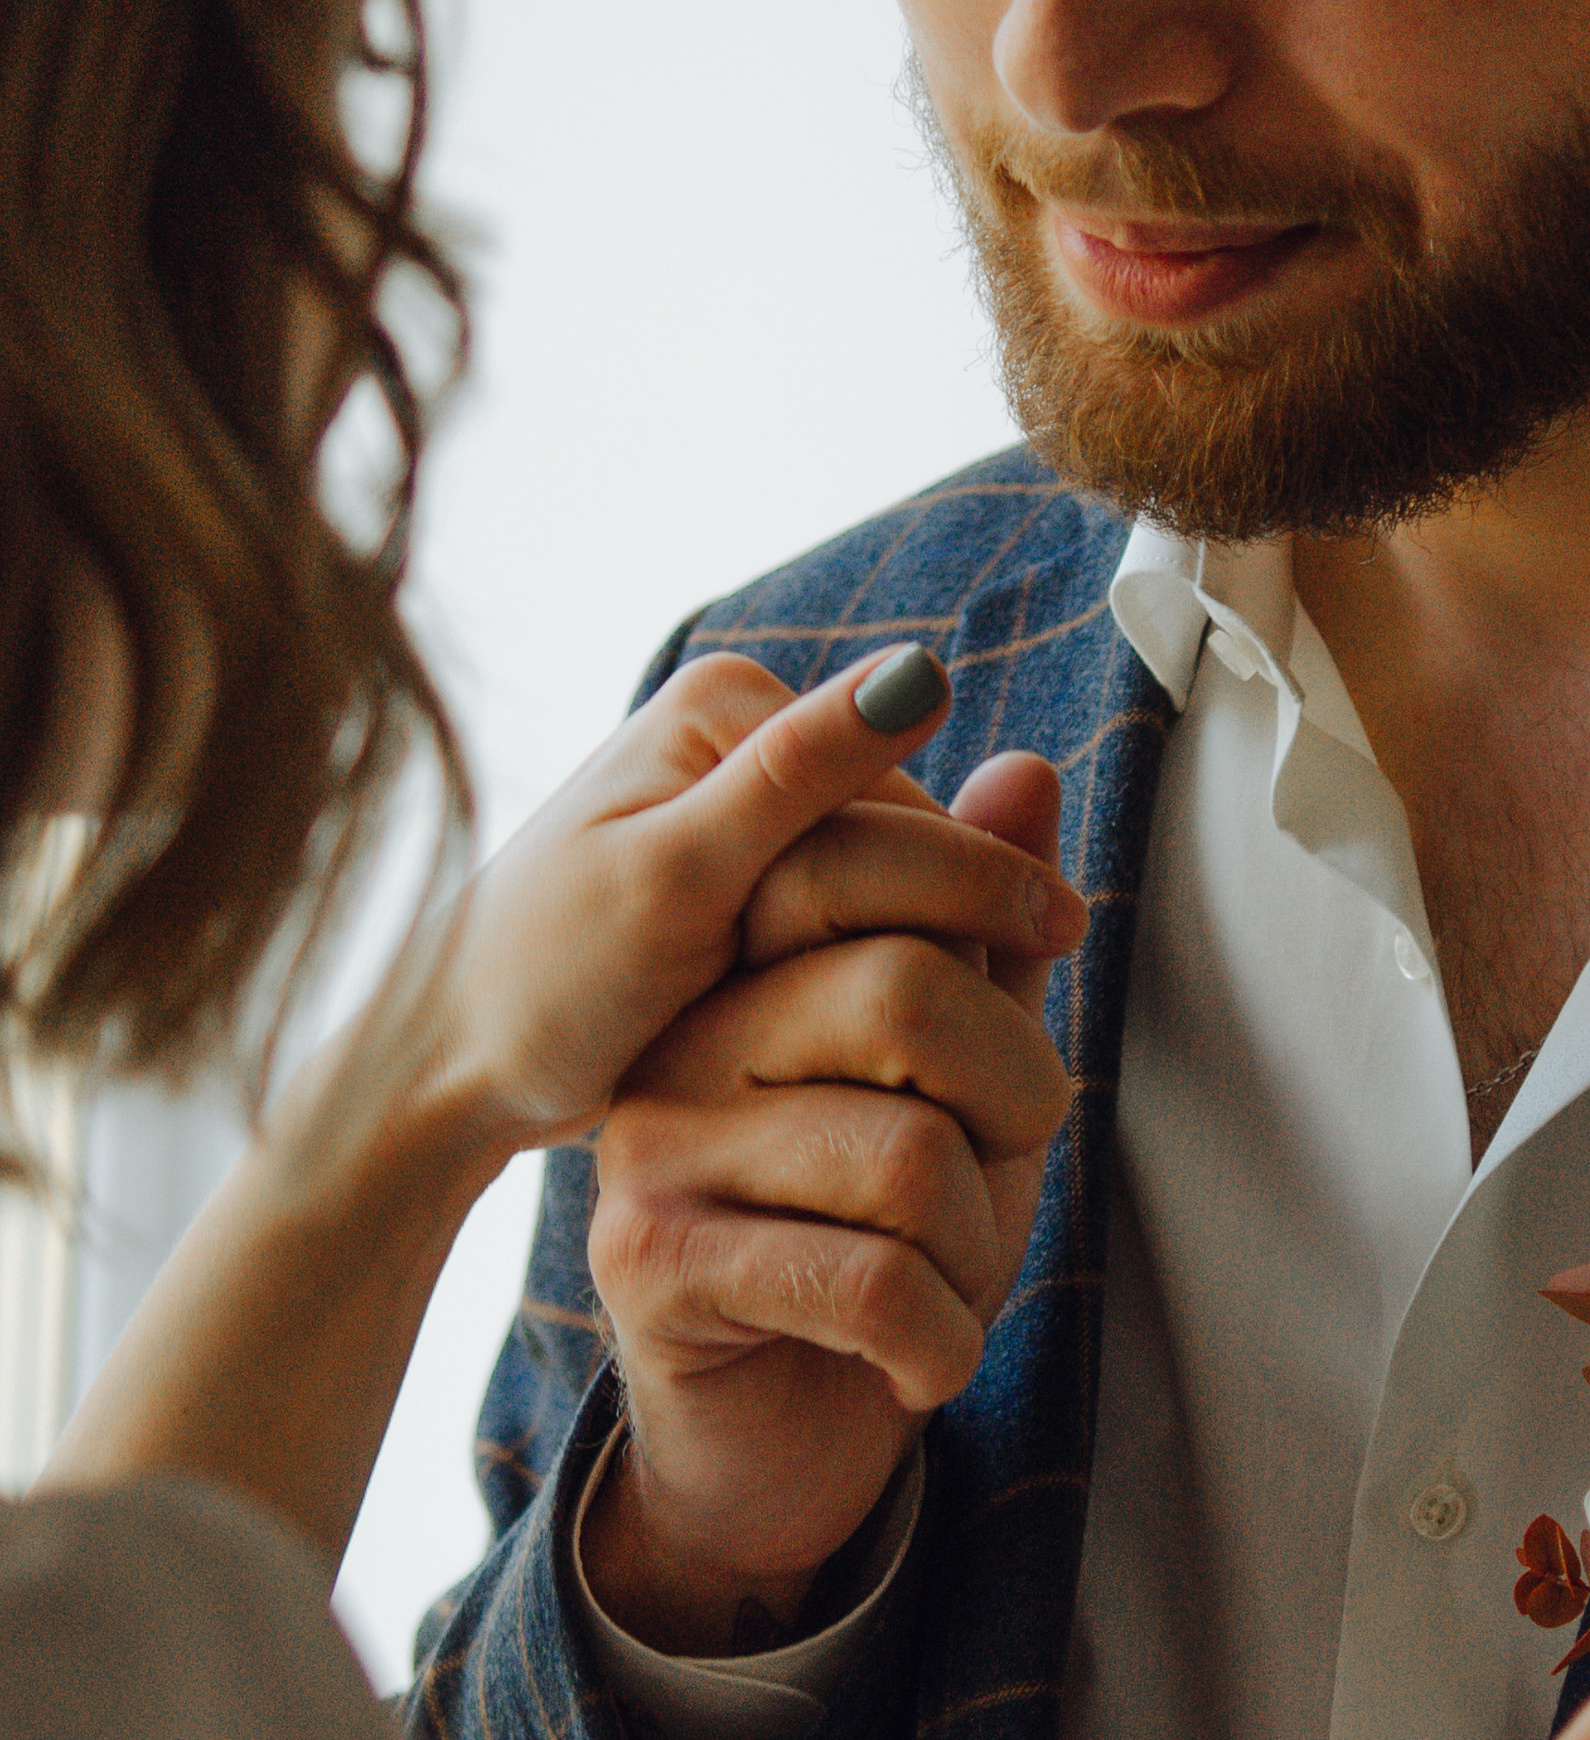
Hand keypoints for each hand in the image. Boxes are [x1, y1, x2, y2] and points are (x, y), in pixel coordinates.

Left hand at [418, 645, 1024, 1146]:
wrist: (455, 1065)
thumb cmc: (541, 981)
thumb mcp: (672, 879)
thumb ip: (797, 778)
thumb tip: (925, 673)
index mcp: (729, 703)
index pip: (904, 803)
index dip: (949, 901)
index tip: (984, 989)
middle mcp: (743, 735)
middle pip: (901, 845)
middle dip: (920, 940)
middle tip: (952, 1053)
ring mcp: (746, 809)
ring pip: (889, 895)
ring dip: (903, 969)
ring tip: (916, 1064)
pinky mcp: (747, 878)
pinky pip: (850, 926)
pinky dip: (864, 984)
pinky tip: (868, 1048)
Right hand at [580, 713, 1085, 1642]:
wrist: (784, 1443)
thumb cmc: (884, 1249)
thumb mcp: (964, 1086)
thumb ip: (986, 940)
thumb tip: (1026, 773)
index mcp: (745, 969)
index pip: (860, 866)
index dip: (989, 902)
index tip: (1057, 944)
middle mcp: (681, 1039)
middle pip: (902, 992)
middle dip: (1015, 1097)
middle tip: (1003, 1168)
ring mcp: (653, 1153)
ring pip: (906, 1157)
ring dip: (978, 1254)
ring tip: (945, 1291)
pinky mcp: (653, 1271)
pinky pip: (870, 1284)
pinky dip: (940, 1344)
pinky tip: (917, 1365)